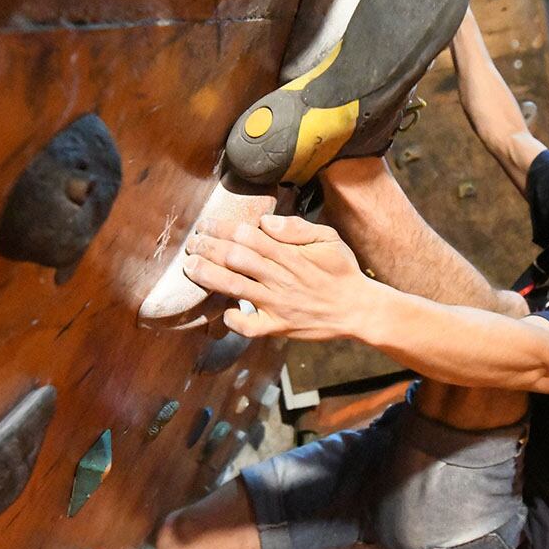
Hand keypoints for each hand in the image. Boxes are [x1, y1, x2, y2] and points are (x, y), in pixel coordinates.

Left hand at [182, 214, 372, 339]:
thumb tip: (266, 221)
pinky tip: (223, 311)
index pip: (248, 236)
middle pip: (235, 258)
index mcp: (290, 255)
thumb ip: (297, 228)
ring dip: (209, 276)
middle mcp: (280, 278)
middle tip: (192, 242)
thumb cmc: (341, 271)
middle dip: (209, 248)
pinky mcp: (278, 327)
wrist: (357, 309)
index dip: (223, 228)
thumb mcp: (328, 239)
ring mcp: (277, 304)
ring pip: (236, 288)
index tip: (206, 224)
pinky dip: (234, 320)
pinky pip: (250, 327)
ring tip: (191, 267)